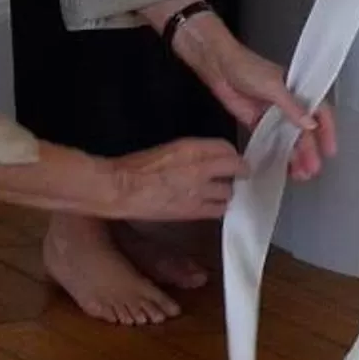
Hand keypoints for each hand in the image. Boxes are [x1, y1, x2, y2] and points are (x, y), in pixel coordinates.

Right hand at [108, 137, 242, 222]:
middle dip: (236, 173)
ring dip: (227, 191)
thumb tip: (213, 157)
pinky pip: (218, 211)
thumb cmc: (138, 166)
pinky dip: (219, 207)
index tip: (234, 159)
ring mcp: (198, 192)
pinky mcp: (193, 212)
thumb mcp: (170, 149)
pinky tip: (213, 206)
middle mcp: (200, 168)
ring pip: (229, 192)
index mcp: (191, 148)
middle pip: (235, 169)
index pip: (226, 147)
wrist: (122, 189)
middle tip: (234, 175)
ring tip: (221, 191)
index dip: (233, 154)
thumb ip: (194, 152)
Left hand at [172, 10, 335, 179]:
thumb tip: (311, 124)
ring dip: (296, 155)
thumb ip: (292, 107)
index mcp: (298, 91)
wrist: (219, 66)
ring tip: (301, 173)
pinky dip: (277, 153)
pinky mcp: (257, 122)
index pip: (319, 112)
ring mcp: (273, 114)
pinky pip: (271, 141)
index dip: (327, 132)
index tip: (329, 150)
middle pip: (304, 131)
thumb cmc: (247, 66)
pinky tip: (282, 166)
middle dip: (310, 150)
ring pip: (289, 139)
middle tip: (313, 168)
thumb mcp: (274, 86)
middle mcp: (288, 104)